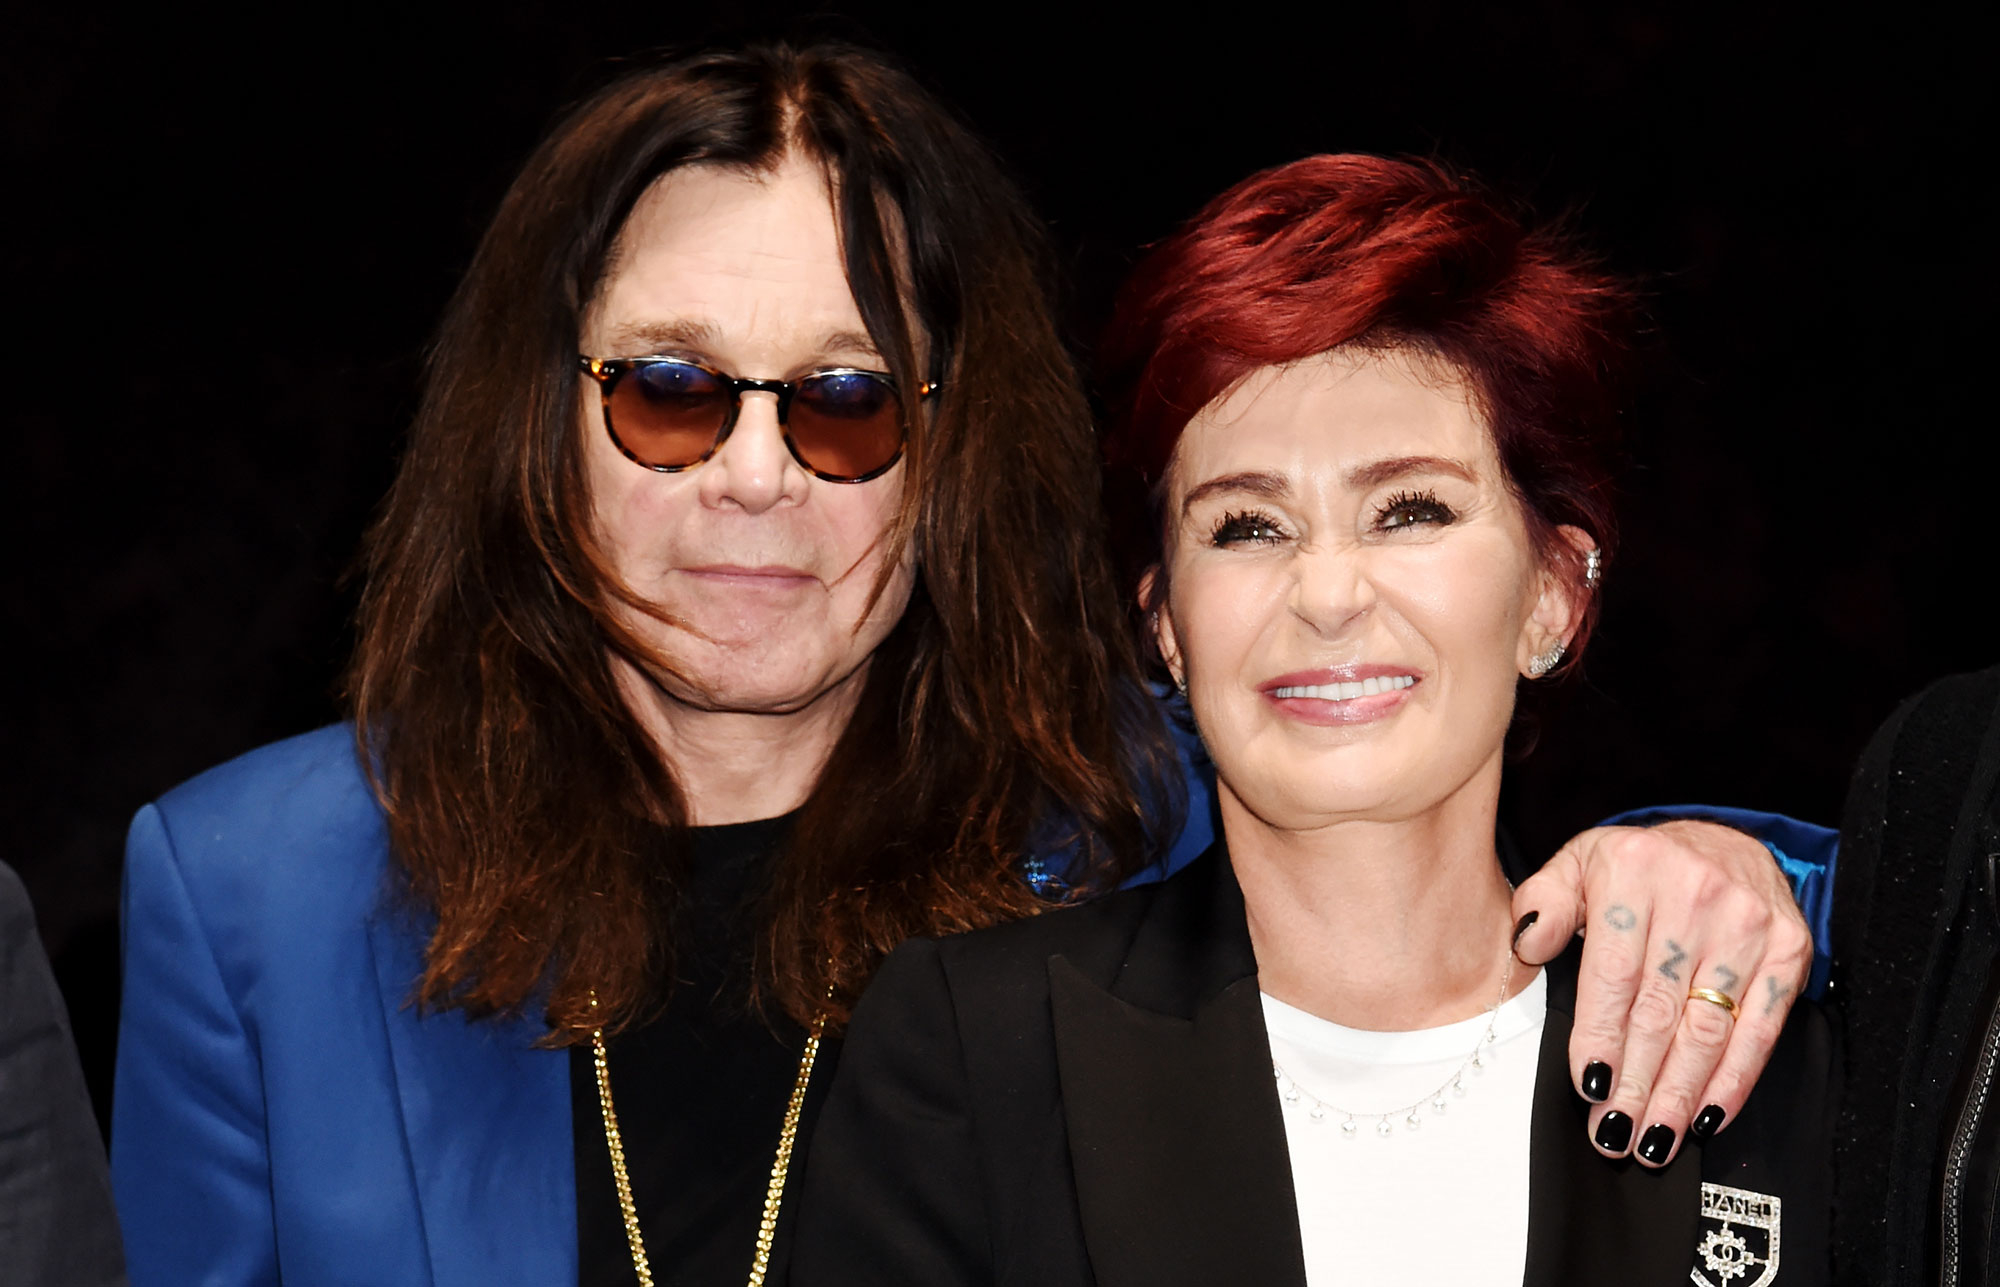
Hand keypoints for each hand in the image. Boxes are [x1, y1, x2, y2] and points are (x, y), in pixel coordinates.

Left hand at [1510, 820, 1811, 1167]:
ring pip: (1709, 1029)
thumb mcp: (1579, 861)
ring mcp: (1748, 924)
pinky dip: (1734, 1080)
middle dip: (1635, 1082)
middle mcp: (1695, 896)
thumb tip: (1527, 942)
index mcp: (1633, 871)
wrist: (1724, 839)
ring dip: (1679, 1093)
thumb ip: (1544, 901)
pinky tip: (1708, 1116)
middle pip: (1659, 1011)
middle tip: (1614, 1131)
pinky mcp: (1789, 949)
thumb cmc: (1641, 863)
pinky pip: (1761, 1029)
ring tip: (1653, 1138)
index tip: (1589, 1085)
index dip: (1600, 1036)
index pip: (1613, 974)